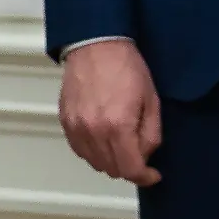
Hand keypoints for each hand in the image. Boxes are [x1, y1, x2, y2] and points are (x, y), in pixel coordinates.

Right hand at [59, 40, 162, 186]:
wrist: (95, 42)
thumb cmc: (125, 66)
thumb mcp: (152, 101)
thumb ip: (151, 136)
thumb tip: (145, 156)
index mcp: (118, 127)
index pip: (131, 170)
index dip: (145, 176)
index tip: (153, 172)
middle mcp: (93, 131)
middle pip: (112, 170)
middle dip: (129, 167)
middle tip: (137, 152)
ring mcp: (76, 126)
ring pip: (94, 162)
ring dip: (110, 160)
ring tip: (119, 144)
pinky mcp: (65, 119)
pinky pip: (79, 148)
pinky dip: (91, 150)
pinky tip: (101, 138)